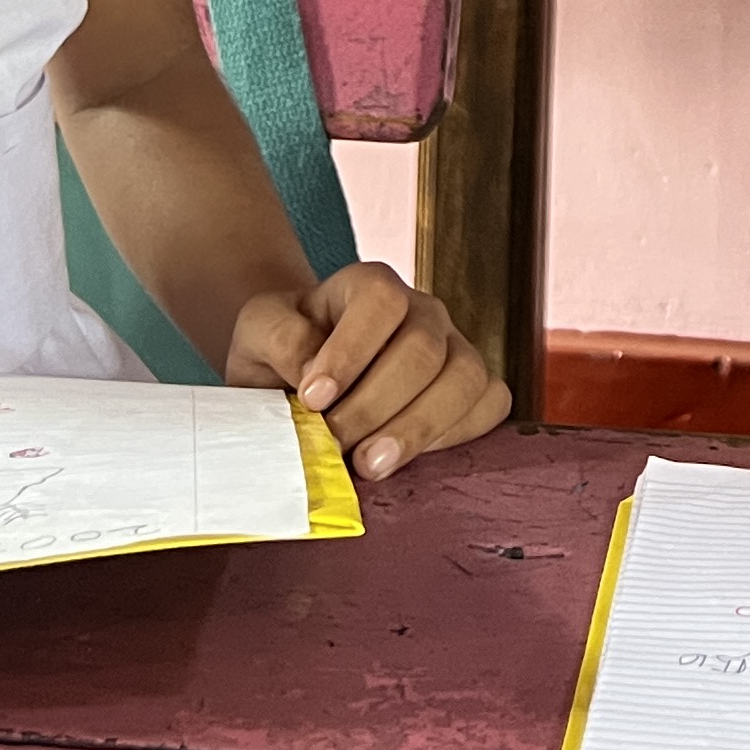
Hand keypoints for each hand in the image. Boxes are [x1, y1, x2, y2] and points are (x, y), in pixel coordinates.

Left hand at [222, 262, 509, 480]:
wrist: (307, 372)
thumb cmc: (286, 349)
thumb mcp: (259, 331)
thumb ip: (280, 339)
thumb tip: (313, 375)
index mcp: (372, 285)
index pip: (380, 303)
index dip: (349, 353)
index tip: (312, 399)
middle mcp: (423, 311)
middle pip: (423, 349)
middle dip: (375, 406)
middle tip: (335, 445)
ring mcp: (456, 347)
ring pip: (465, 378)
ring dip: (417, 429)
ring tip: (370, 464)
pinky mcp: (474, 388)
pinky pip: (490, 405)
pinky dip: (456, 435)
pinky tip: (409, 458)